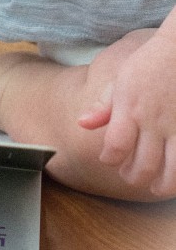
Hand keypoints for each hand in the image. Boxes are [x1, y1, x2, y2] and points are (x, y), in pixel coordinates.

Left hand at [78, 33, 175, 196]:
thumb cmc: (150, 64)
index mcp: (131, 108)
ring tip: (153, 184)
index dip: (109, 160)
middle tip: (129, 174)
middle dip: (132, 177)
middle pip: (143, 167)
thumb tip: (82, 124)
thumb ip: (103, 106)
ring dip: (159, 185)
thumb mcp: (122, 80)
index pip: (116, 147)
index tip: (108, 158)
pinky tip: (172, 173)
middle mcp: (154, 122)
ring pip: (171, 174)